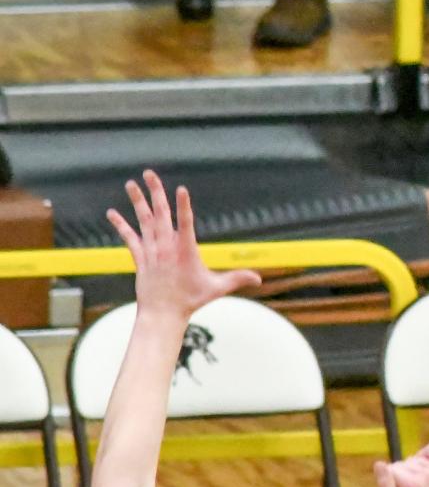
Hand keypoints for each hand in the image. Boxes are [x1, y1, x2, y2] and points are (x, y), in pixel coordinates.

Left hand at [107, 170, 261, 320]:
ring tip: (130, 184)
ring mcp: (152, 251)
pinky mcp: (141, 258)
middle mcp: (166, 247)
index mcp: (185, 250)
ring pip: (144, 221)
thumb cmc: (191, 300)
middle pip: (161, 213)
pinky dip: (121, 225)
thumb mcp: (217, 288)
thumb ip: (237, 279)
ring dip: (138, 201)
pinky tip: (112, 213)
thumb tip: (259, 279)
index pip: (186, 223)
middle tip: (149, 173)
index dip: (184, 206)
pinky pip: (129, 238)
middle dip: (156, 192)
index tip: (181, 189)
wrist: (163, 314)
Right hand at [375, 443, 428, 486]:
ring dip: (411, 470)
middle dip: (400, 477)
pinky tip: (423, 470)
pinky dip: (424, 456)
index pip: (390, 469)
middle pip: (402, 464)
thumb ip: (386, 486)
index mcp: (412, 484)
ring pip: (414, 459)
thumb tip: (378, 464)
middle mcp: (426, 473)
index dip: (390, 483)